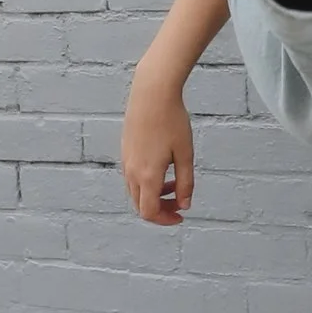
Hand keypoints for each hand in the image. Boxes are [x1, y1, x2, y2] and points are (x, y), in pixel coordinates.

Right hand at [121, 66, 194, 224]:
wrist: (152, 93)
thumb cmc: (172, 121)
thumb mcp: (185, 154)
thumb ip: (186, 183)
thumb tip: (184, 204)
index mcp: (148, 175)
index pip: (149, 212)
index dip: (165, 220)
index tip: (181, 215)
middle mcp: (132, 172)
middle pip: (141, 206)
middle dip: (161, 209)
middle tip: (180, 202)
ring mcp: (126, 161)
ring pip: (136, 192)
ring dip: (154, 195)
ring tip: (175, 183)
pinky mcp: (125, 151)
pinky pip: (133, 177)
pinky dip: (147, 183)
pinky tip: (164, 168)